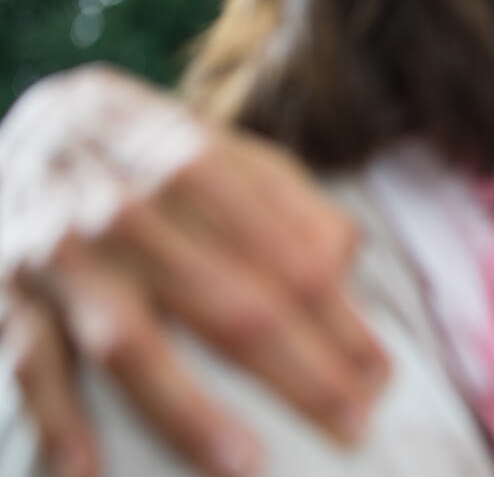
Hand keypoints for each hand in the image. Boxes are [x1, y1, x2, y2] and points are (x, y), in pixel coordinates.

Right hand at [1, 65, 385, 476]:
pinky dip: (57, 420)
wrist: (20, 128)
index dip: (339, 320)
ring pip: (130, 341)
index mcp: (189, 161)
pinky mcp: (4, 296)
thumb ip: (289, 199)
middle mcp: (123, 207)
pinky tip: (87, 473)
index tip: (380, 375)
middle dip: (298, 373)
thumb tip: (348, 260)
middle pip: (226, 304)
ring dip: (189, 410)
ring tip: (245, 465)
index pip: (284, 256)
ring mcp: (57, 255)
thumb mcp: (223, 147)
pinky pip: (31, 364)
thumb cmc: (148, 155)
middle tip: (352, 425)